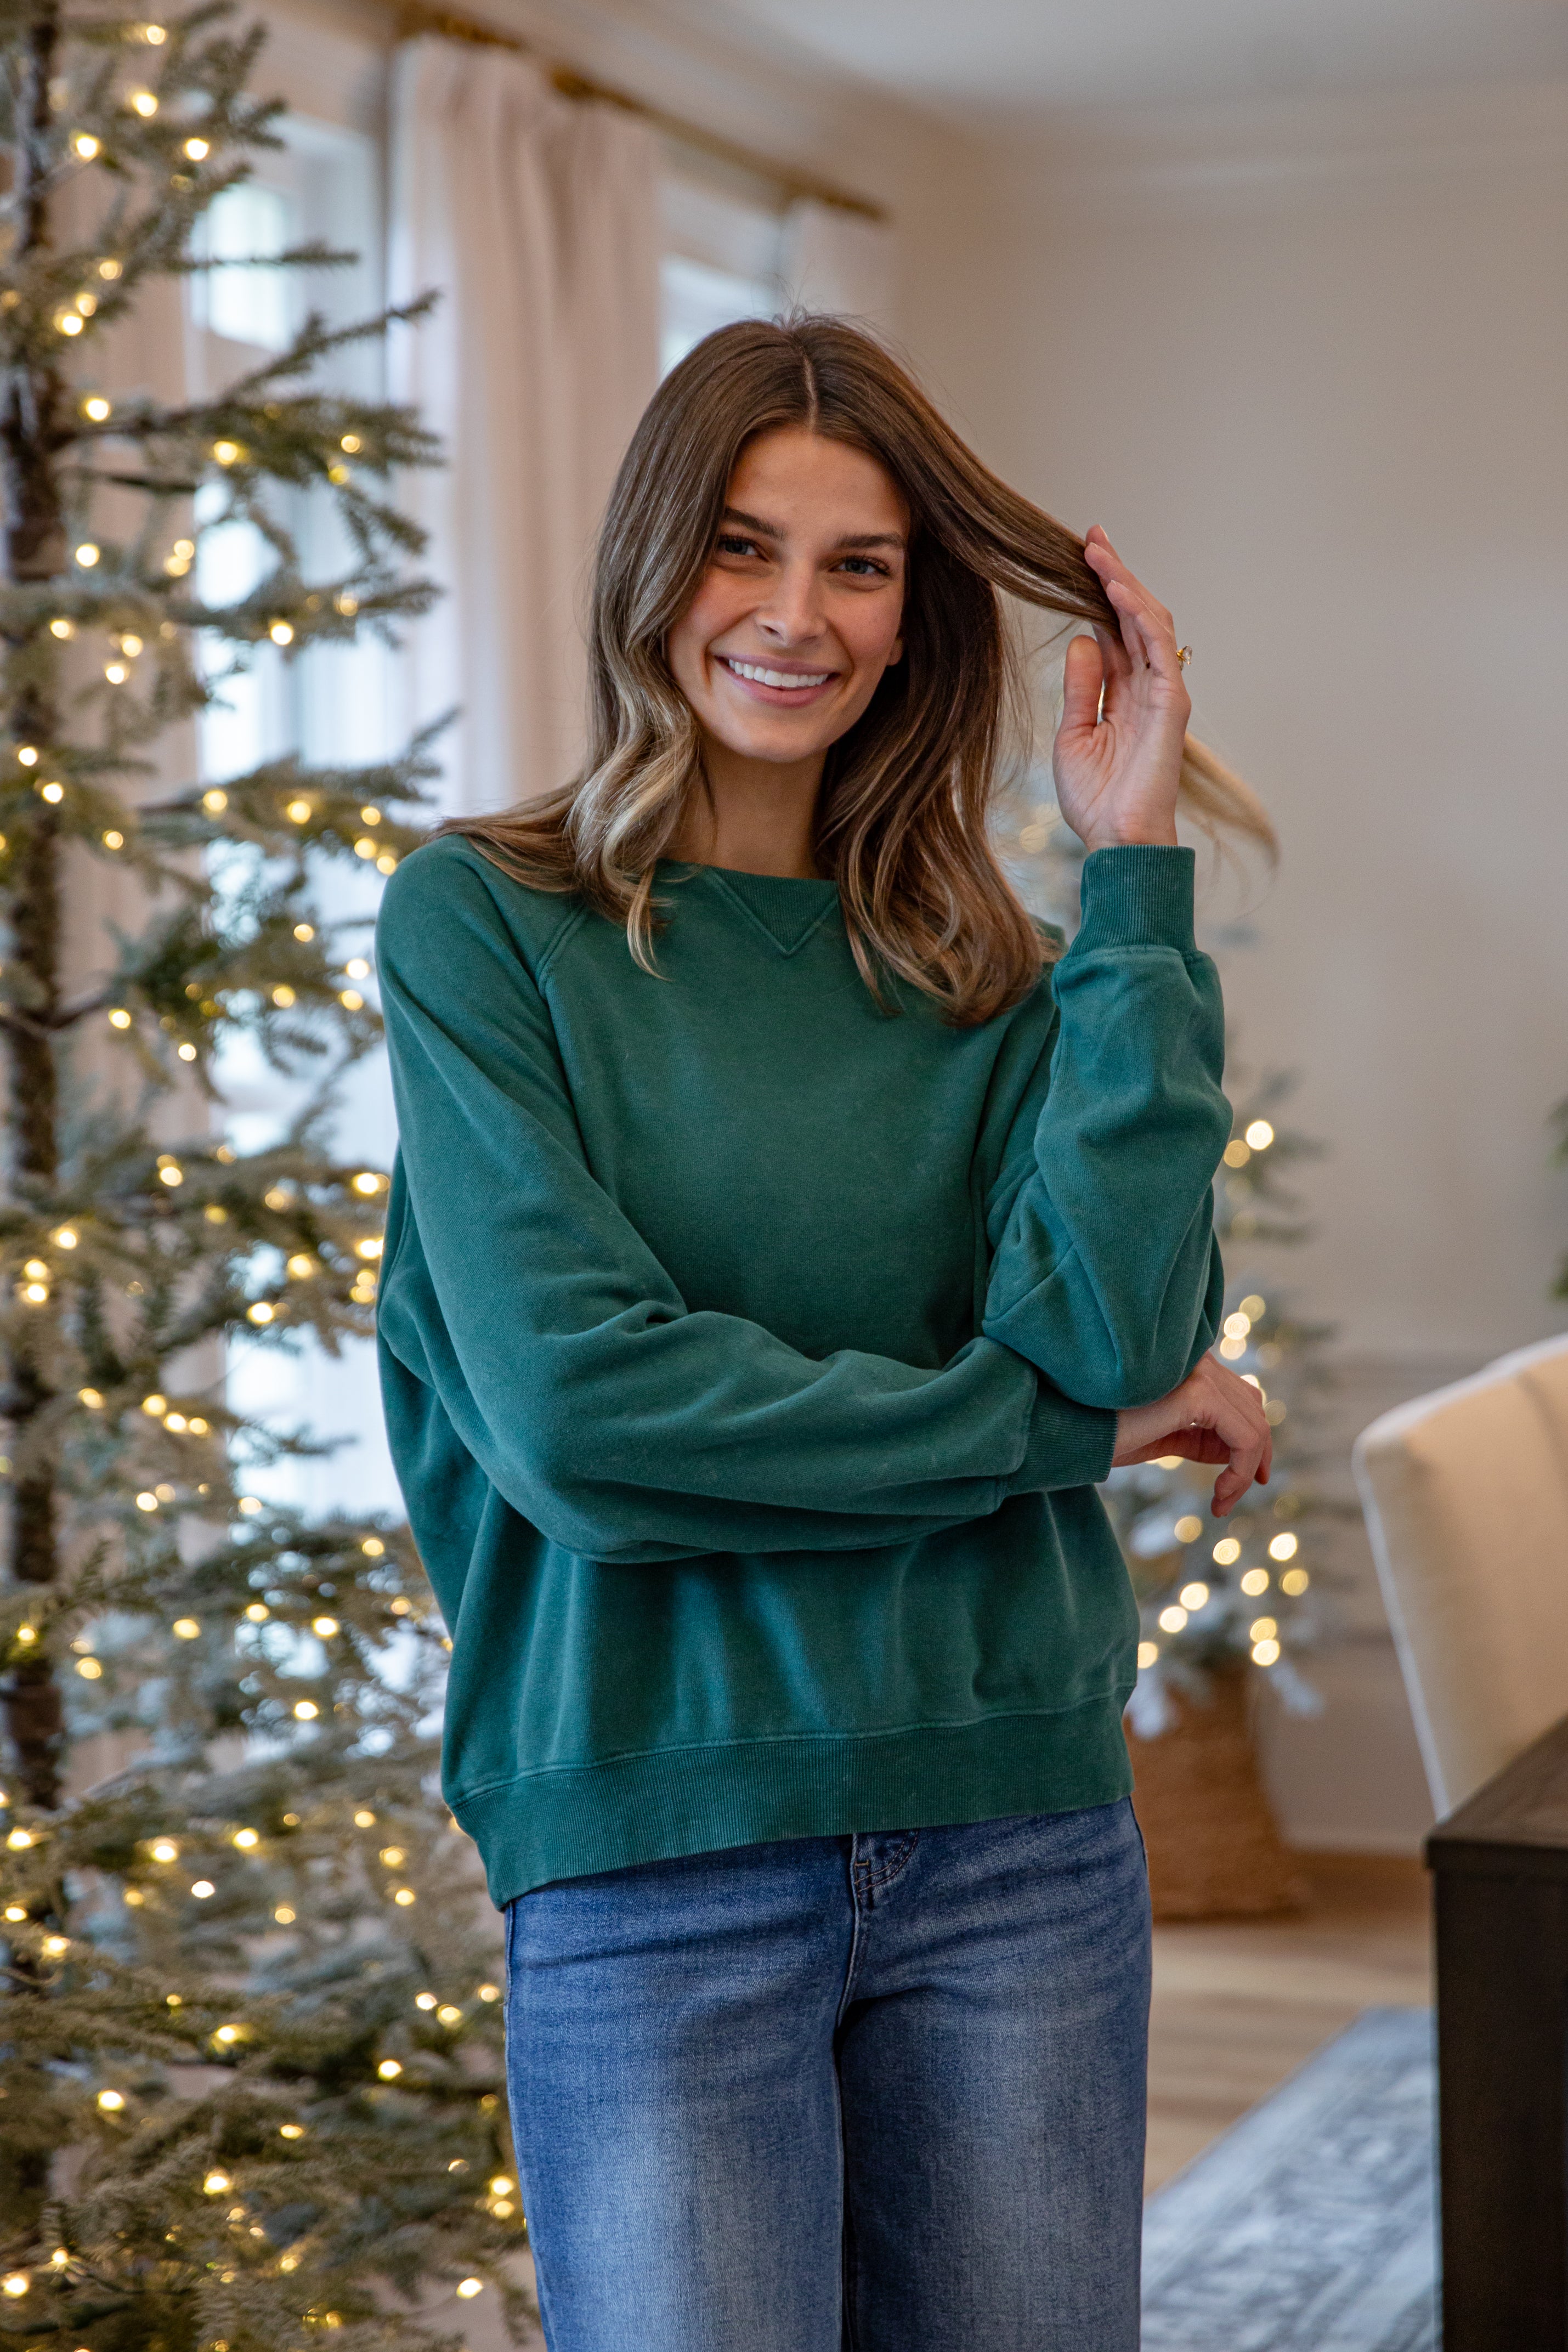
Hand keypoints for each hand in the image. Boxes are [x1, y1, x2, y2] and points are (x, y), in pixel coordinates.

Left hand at [1052, 525, 1190, 853]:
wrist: (1116, 839)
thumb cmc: (1096, 799)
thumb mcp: (1074, 733)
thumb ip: (1081, 686)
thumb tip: (1082, 638)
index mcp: (1123, 692)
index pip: (1115, 629)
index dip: (1100, 592)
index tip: (1080, 557)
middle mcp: (1146, 686)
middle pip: (1134, 616)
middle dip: (1114, 574)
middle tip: (1091, 537)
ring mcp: (1163, 691)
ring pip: (1149, 622)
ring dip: (1124, 584)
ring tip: (1098, 553)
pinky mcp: (1171, 701)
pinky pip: (1159, 646)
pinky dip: (1139, 615)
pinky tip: (1116, 590)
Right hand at [1112, 1353, 1272, 1517]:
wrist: (1071, 1433)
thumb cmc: (1107, 1433)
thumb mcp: (1166, 1436)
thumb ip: (1202, 1437)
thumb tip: (1240, 1454)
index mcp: (1191, 1364)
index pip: (1243, 1397)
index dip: (1256, 1440)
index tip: (1251, 1480)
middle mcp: (1199, 1359)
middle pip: (1254, 1409)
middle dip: (1252, 1460)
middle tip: (1228, 1500)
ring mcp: (1200, 1372)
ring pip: (1254, 1426)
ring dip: (1245, 1472)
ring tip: (1221, 1503)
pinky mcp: (1197, 1393)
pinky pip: (1245, 1438)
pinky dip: (1240, 1472)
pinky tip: (1218, 1496)